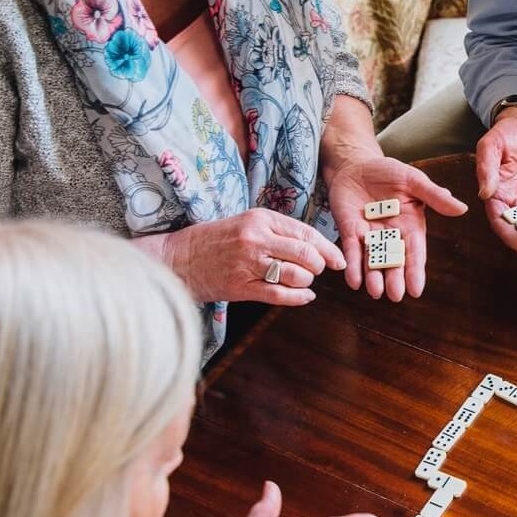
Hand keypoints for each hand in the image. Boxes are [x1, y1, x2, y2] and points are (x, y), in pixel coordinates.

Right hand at [141, 209, 346, 305]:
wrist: (178, 259)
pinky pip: (280, 295)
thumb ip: (278, 232)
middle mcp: (256, 239)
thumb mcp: (247, 223)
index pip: (305, 233)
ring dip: (307, 281)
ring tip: (303, 281)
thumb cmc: (215, 240)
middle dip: (319, 266)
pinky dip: (299, 298)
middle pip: (306, 254)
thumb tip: (316, 247)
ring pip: (296, 275)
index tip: (339, 259)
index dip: (328, 248)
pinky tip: (304, 296)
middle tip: (319, 270)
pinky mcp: (241, 286)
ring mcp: (248, 263)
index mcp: (260, 218)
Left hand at [327, 155, 468, 300]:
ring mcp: (369, 236)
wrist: (356, 163)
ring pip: (373, 261)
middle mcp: (391, 235)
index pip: (414, 251)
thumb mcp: (414, 180)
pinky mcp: (349, 231)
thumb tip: (463, 208)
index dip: (415, 270)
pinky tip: (353, 281)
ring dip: (373, 277)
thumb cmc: (388, 172)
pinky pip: (352, 251)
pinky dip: (352, 266)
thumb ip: (435, 196)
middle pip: (394, 261)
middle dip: (394, 278)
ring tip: (375, 291)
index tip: (416, 290)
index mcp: (410, 225)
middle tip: (395, 295)